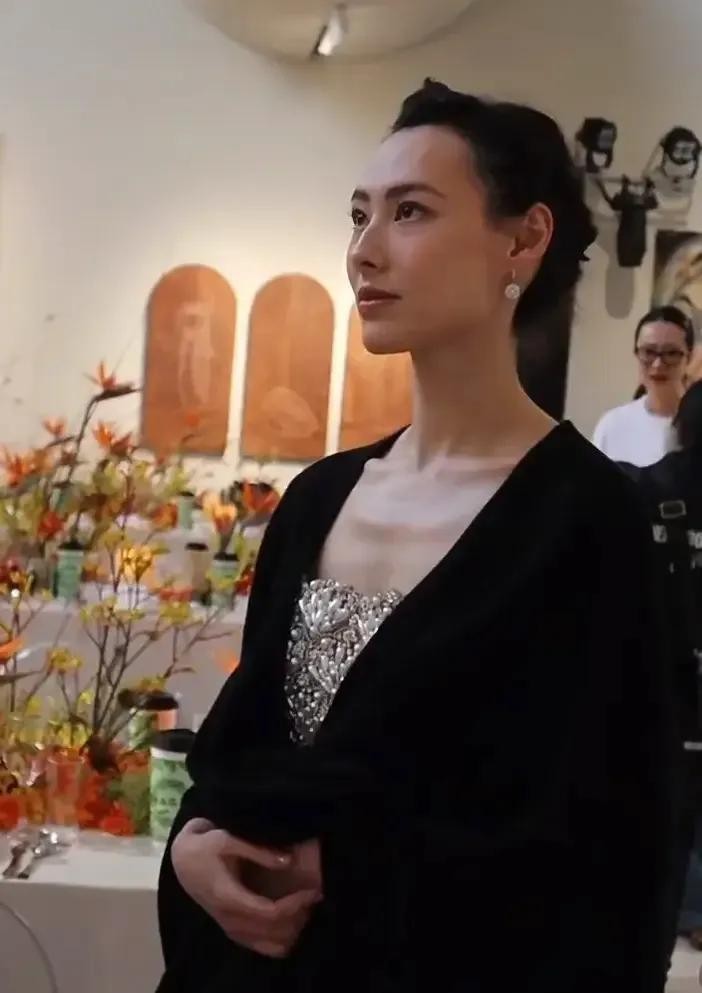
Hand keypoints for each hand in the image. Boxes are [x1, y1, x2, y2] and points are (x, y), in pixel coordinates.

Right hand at [172, 818, 321, 958]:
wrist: (182, 860)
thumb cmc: (205, 846)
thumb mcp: (227, 839)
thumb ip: (258, 851)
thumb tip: (288, 860)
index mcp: (230, 898)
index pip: (269, 913)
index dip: (294, 905)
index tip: (312, 891)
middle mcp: (230, 919)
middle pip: (272, 932)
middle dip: (298, 917)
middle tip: (315, 897)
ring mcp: (229, 927)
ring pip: (267, 944)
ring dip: (291, 931)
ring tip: (306, 909)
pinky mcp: (231, 929)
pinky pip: (259, 946)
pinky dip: (279, 941)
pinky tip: (293, 926)